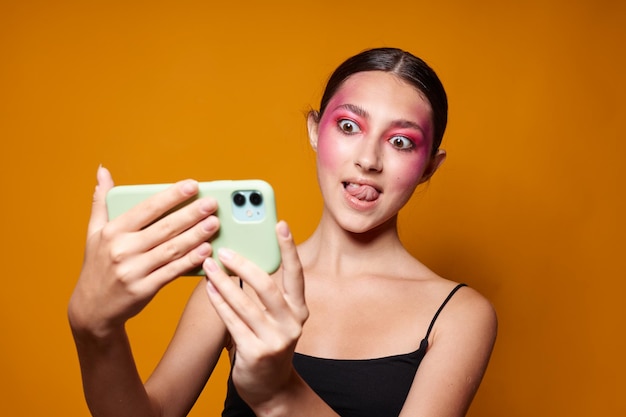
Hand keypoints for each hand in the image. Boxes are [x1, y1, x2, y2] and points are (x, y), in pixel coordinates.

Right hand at [68, 166, 218, 338]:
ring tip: (215, 223)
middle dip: (191, 214)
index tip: (192, 185)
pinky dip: (190, 260)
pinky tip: (206, 250)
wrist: (91, 308)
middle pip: (164, 228)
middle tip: (212, 203)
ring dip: (196, 235)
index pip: (147, 209)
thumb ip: (101, 201)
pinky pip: (172, 272)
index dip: (171, 196)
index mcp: (112, 231)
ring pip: (172, 249)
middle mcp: (122, 250)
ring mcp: (133, 271)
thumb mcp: (93, 233)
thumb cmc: (96, 265)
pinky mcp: (144, 289)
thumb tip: (103, 171)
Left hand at [203, 221, 308, 408]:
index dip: (289, 248)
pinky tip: (208, 288)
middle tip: (226, 249)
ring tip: (209, 264)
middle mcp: (292, 324)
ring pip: (245, 303)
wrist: (270, 387)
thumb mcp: (276, 318)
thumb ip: (266, 293)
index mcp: (299, 310)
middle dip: (244, 265)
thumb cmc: (269, 343)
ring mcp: (275, 340)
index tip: (280, 224)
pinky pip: (232, 321)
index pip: (296, 274)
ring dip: (224, 281)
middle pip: (267, 286)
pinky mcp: (255, 353)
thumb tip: (243, 257)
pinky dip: (219, 302)